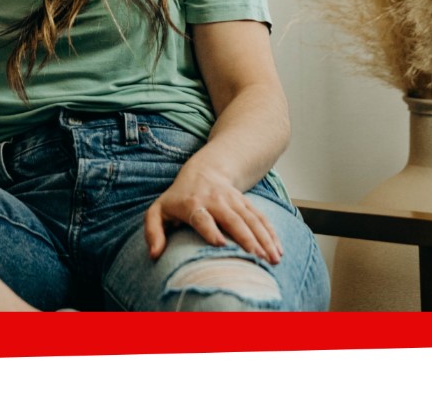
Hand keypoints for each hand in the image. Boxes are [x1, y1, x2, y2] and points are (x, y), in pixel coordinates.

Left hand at [143, 161, 282, 264]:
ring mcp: (233, 201)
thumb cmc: (178, 198)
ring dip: (263, 238)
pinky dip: (271, 233)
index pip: (202, 217)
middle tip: (257, 258)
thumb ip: (153, 231)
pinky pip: (260, 217)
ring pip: (250, 219)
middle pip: (232, 219)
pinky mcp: (245, 203)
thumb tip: (154, 254)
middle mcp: (215, 201)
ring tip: (273, 258)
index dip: (210, 229)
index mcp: (192, 204)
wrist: (203, 172)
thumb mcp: (158, 211)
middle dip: (246, 238)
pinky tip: (278, 249)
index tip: (220, 244)